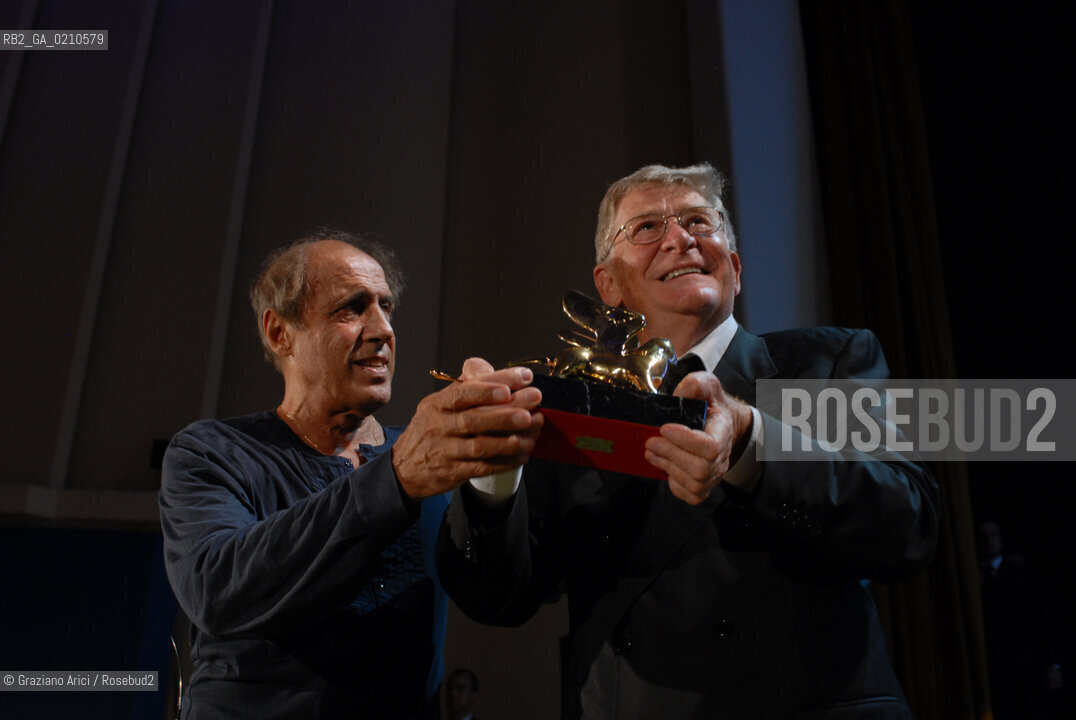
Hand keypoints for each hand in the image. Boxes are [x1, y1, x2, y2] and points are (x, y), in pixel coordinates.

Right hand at [392, 359, 542, 499]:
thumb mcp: (438, 404)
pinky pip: (483, 467)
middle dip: (508, 410)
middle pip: (474, 418)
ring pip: (481, 445)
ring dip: (511, 439)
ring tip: (534, 432)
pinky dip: (506, 461)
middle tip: (535, 402)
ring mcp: (445, 451)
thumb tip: (497, 372)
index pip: (465, 390)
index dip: (494, 384)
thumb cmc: (430, 430)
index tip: (523, 377)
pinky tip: (523, 454)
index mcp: (437, 404)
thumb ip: (466, 387)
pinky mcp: (453, 472)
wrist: (404, 468)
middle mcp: (438, 426)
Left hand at [644, 372, 752, 505]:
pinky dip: (671, 481)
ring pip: (691, 481)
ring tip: (651, 451)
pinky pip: (686, 493)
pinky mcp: (702, 488)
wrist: (722, 426)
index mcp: (724, 433)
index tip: (665, 428)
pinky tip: (664, 464)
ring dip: (666, 466)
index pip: (710, 447)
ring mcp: (713, 477)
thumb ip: (695, 384)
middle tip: (650, 441)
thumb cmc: (711, 406)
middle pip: (698, 468)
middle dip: (670, 454)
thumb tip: (678, 396)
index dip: (686, 440)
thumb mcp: (706, 386)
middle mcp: (722, 459)